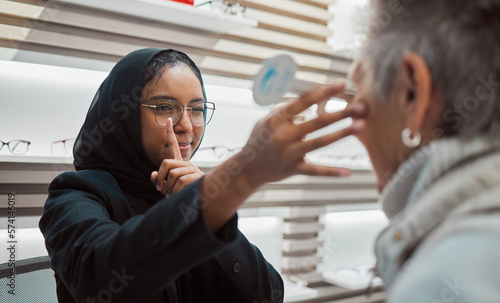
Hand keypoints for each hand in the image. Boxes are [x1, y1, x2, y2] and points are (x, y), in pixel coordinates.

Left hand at [150, 118, 204, 196]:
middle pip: (166, 163)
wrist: (198, 202)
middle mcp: (186, 163)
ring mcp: (192, 169)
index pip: (174, 145)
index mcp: (180, 164)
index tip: (169, 120)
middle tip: (160, 188)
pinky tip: (179, 195)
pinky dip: (175, 190)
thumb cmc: (181, 195)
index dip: (170, 133)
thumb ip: (159, 180)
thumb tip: (152, 174)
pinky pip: (179, 181)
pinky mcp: (196, 176)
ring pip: (172, 174)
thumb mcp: (167, 188)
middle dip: (160, 177)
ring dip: (168, 187)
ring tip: (172, 194)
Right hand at [236, 82, 366, 187]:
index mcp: (277, 119)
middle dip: (341, 113)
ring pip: (320, 142)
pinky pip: (315, 170)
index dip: (324, 92)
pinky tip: (347, 172)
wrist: (246, 168)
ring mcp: (289, 153)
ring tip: (361, 126)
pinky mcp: (293, 169)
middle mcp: (283, 135)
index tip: (342, 84)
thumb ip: (286, 110)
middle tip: (362, 106)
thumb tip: (310, 100)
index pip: (304, 101)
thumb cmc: (259, 139)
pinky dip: (331, 172)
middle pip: (317, 122)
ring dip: (342, 134)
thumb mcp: (266, 120)